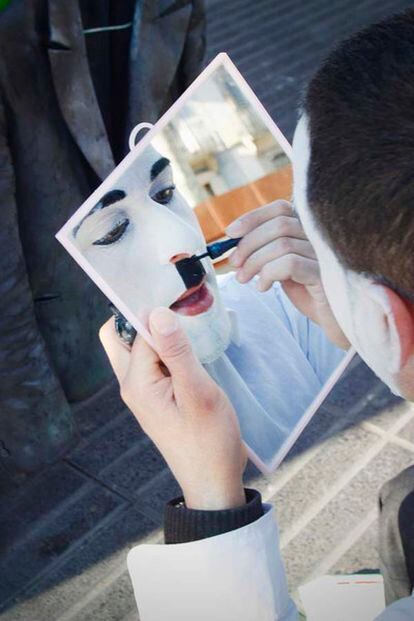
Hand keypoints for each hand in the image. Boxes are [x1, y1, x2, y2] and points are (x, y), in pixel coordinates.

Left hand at [99, 308, 246, 510]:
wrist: (214, 480)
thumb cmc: (209, 439)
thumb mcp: (197, 392)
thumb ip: (177, 352)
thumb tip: (156, 312)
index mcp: (136, 383)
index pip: (137, 332)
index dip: (157, 313)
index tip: (181, 299)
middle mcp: (132, 385)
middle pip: (121, 338)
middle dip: (143, 319)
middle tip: (178, 310)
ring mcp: (144, 393)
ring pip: (138, 350)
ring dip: (158, 335)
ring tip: (190, 327)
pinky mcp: (158, 397)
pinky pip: (153, 364)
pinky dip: (167, 351)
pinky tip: (191, 349)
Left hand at [226, 200, 349, 349]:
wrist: (336, 322)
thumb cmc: (309, 294)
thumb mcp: (283, 268)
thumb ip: (265, 251)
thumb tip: (233, 242)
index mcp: (310, 230)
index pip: (281, 208)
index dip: (253, 217)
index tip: (230, 233)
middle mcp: (321, 236)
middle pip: (279, 224)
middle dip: (249, 243)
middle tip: (234, 264)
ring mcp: (327, 254)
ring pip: (282, 244)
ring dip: (254, 261)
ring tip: (245, 279)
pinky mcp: (328, 275)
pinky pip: (291, 264)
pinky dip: (269, 273)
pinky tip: (263, 287)